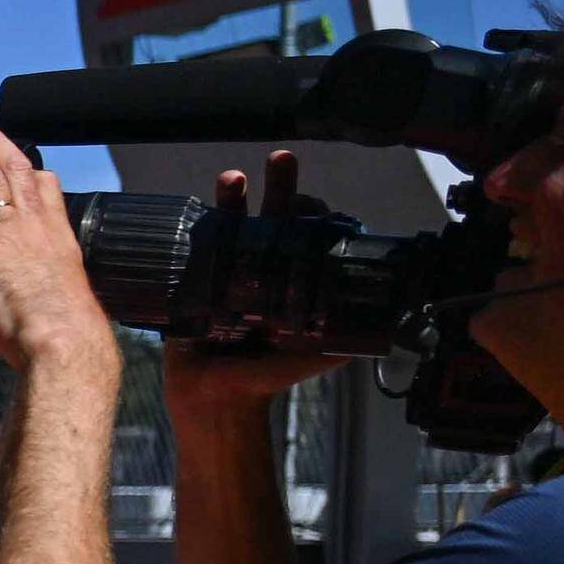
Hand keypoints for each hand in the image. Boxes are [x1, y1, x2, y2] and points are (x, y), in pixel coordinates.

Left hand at [0, 128, 118, 380]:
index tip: (25, 163)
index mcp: (59, 239)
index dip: (33, 170)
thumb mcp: (59, 308)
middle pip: (16, 171)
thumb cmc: (69, 334)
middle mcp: (34, 230)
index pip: (48, 190)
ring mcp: (6, 239)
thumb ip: (19, 314)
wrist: (65, 342)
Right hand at [159, 155, 357, 422]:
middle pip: (269, 218)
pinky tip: (201, 212)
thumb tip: (374, 330)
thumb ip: (334, 345)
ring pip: (229, 226)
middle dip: (277, 187)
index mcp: (287, 280)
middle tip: (283, 160)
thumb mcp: (308, 359)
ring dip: (231, 199)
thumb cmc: (263, 382)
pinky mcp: (189, 286)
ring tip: (233, 178)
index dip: (311, 214)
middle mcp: (256, 269)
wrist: (215, 402)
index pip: (303, 234)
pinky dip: (197, 230)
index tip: (315, 205)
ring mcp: (221, 274)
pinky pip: (192, 253)